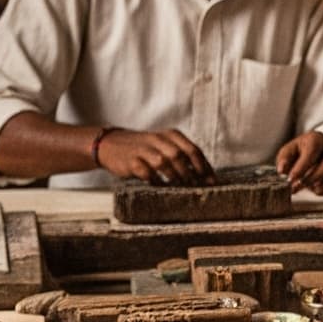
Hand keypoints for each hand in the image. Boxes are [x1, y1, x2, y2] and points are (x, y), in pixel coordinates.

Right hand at [92, 126, 212, 184]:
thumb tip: (207, 176)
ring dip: (174, 177)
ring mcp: (143, 150)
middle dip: (190, 173)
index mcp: (170, 135)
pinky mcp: (131, 161)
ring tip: (180, 187)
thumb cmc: (145, 149)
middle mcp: (158, 140)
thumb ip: (184, 156)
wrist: (110, 144)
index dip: (204, 167)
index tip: (212, 181)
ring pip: (163, 162)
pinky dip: (156, 181)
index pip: (193, 149)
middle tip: (196, 186)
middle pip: (179, 156)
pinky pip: (146, 172)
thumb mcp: (165, 145)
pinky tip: (160, 185)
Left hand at [274, 132, 322, 195]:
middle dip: (309, 180)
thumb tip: (281, 170)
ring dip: (320, 186)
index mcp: (316, 138)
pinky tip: (317, 189)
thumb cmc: (303, 151)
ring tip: (308, 187)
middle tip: (296, 187)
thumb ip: (284, 159)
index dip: (301, 168)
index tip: (291, 179)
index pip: (311, 153)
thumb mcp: (290, 150)